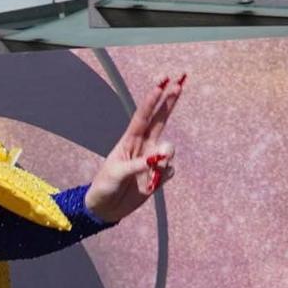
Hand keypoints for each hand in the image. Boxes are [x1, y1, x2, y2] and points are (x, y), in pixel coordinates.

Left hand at [85, 74, 185, 222]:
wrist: (107, 208)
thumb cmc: (105, 185)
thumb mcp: (116, 174)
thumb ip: (136, 165)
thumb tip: (157, 159)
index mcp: (129, 139)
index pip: (143, 116)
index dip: (152, 99)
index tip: (161, 83)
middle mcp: (144, 145)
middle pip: (161, 118)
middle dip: (171, 99)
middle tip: (181, 80)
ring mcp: (153, 160)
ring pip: (169, 149)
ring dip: (165, 156)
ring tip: (153, 167)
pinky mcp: (158, 176)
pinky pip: (170, 170)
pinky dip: (163, 176)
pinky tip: (150, 183)